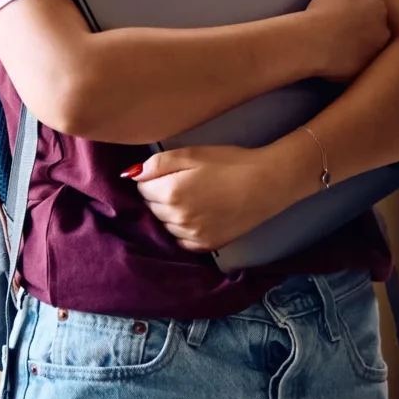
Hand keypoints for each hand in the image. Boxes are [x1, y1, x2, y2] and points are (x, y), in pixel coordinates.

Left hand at [129, 143, 308, 251]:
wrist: (267, 183)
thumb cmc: (231, 163)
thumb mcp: (194, 153)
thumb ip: (158, 163)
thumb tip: (131, 175)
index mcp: (170, 193)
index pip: (142, 190)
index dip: (154, 179)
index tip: (170, 173)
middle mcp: (177, 218)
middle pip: (152, 209)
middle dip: (160, 196)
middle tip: (184, 183)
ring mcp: (191, 235)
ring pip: (166, 226)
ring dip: (172, 214)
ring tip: (194, 198)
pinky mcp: (206, 245)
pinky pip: (182, 241)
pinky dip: (184, 231)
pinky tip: (199, 216)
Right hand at [297, 0, 391, 81]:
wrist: (312, 43)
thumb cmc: (325, 10)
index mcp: (380, 9)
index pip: (373, 7)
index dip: (357, 9)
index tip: (342, 12)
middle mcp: (384, 32)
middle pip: (374, 28)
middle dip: (362, 28)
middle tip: (340, 28)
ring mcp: (374, 54)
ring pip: (367, 48)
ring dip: (357, 46)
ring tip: (336, 44)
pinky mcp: (363, 71)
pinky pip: (356, 64)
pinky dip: (348, 62)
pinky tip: (334, 58)